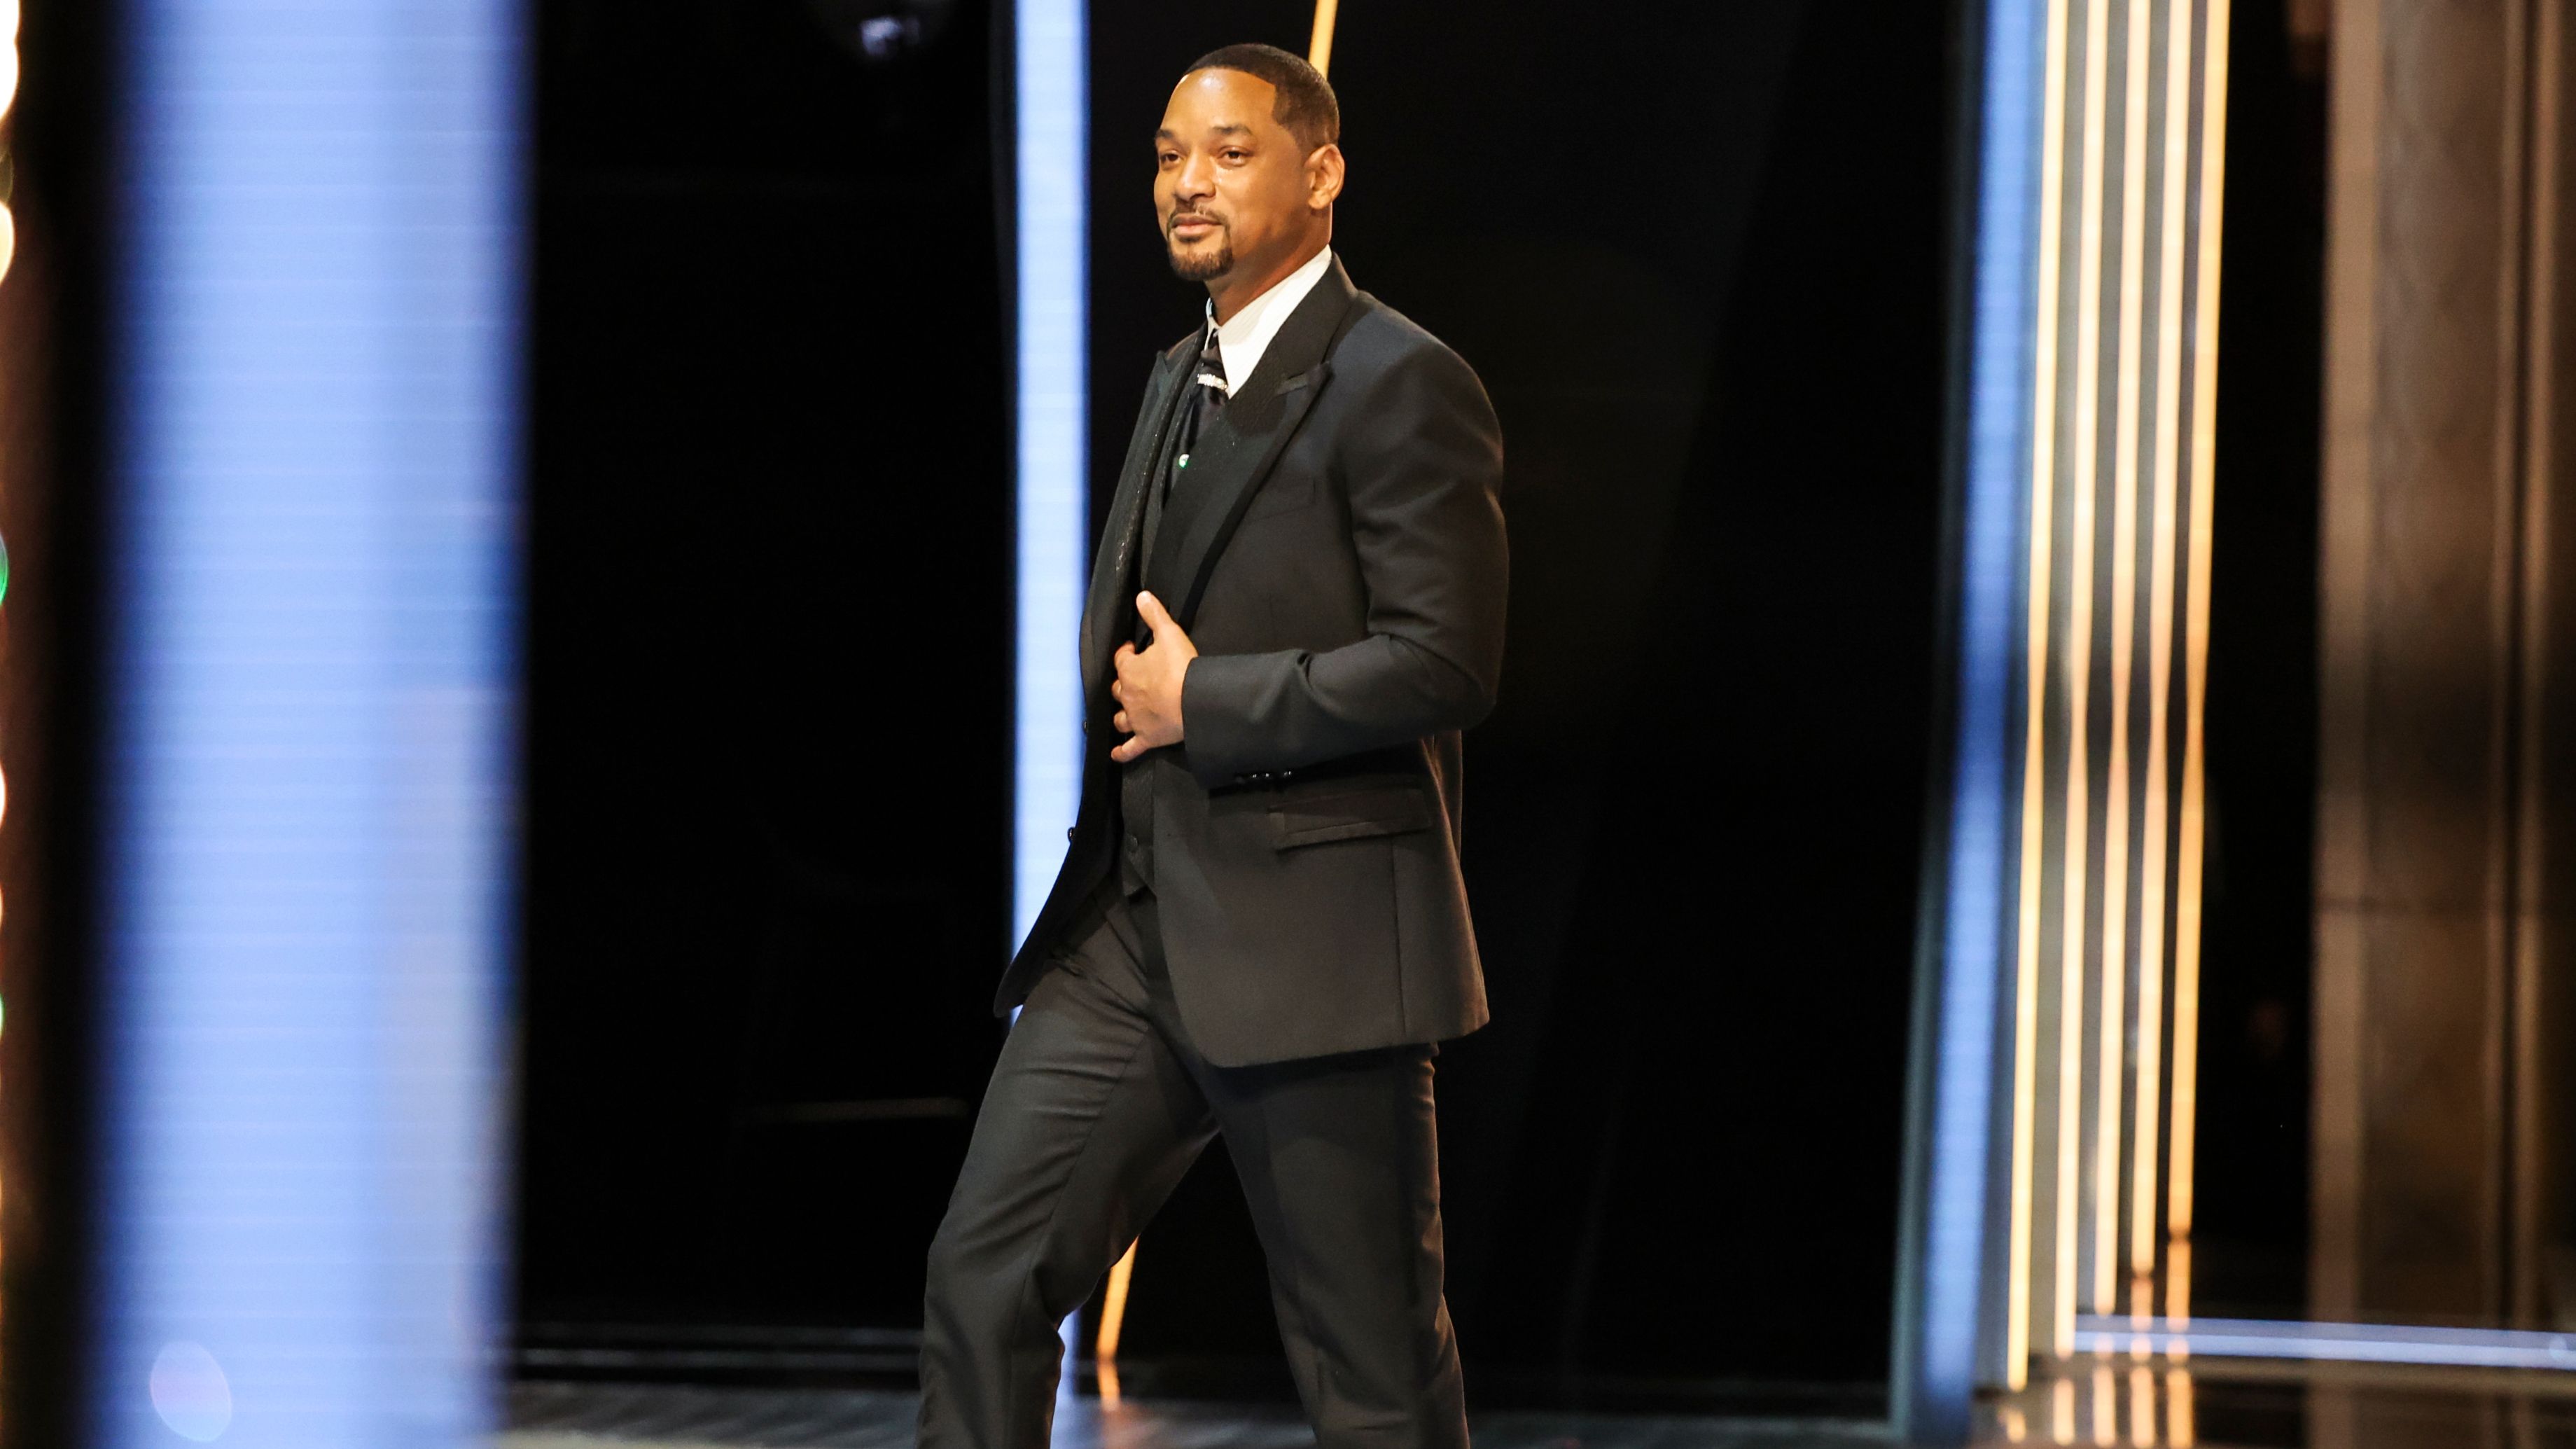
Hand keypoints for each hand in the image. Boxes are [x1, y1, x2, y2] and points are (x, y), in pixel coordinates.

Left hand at [1110, 591, 1197, 762]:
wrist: (1193, 702)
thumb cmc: (1181, 668)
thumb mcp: (1169, 633)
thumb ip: (1155, 614)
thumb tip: (1142, 596)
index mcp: (1129, 670)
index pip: (1121, 658)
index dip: (1126, 652)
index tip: (1133, 648)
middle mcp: (1127, 696)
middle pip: (1118, 689)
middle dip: (1123, 684)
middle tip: (1133, 679)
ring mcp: (1136, 719)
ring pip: (1120, 718)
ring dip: (1121, 715)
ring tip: (1124, 713)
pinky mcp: (1147, 738)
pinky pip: (1130, 748)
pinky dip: (1122, 752)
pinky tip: (1116, 754)